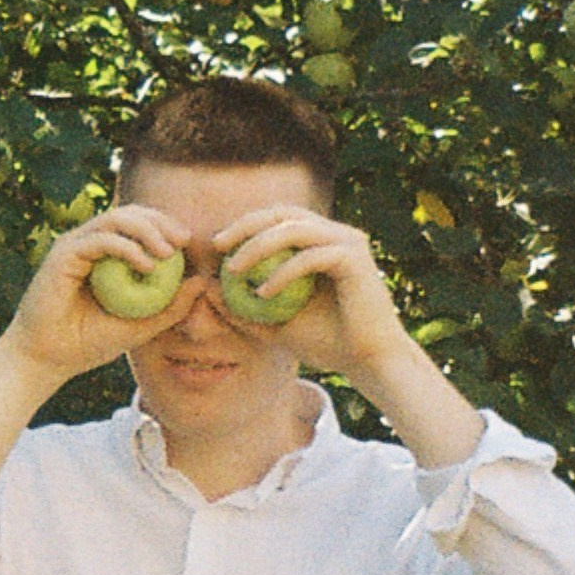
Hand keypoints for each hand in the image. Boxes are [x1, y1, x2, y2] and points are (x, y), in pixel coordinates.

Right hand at [2, 204, 191, 386]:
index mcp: (105, 253)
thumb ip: (170, 306)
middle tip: (183, 240)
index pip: (138, 223)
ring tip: (167, 252)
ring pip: (116, 219)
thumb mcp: (141, 326)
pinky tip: (146, 266)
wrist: (47, 358)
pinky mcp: (64, 254)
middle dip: (160, 221)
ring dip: (147, 230)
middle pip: (130, 213)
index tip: (188, 242)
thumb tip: (201, 282)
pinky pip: (100, 239)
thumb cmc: (89, 342)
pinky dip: (127, 248)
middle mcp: (89, 243)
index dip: (164, 225)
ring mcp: (75, 245)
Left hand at [216, 205, 415, 385]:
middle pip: (283, 213)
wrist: (369, 362)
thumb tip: (205, 287)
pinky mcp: (354, 258)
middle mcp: (336, 234)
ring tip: (233, 270)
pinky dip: (282, 272)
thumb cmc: (327, 343)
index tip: (216, 245)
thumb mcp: (274, 323)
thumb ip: (243, 306)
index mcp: (321, 241)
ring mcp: (347, 242)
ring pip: (293, 229)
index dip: (245, 225)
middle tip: (217, 244)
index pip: (278, 218)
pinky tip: (262, 293)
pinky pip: (309, 257)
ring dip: (258, 246)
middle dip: (246, 225)